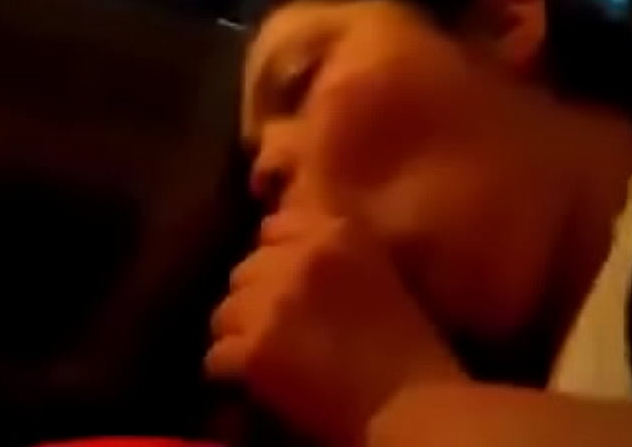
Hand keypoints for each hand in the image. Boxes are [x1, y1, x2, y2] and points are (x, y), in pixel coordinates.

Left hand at [206, 210, 462, 446]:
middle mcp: (302, 257)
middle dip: (256, 300)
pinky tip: (259, 383)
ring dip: (241, 336)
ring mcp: (274, 302)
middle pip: (245, 270)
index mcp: (338, 231)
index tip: (286, 285)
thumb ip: (329, 254)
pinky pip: (217, 357)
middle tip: (280, 330)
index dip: (276, 258)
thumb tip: (279, 256)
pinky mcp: (254, 349)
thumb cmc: (408, 347)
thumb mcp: (376, 272)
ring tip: (269, 360)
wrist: (414, 405)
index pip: (274, 226)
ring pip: (225, 313)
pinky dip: (233, 374)